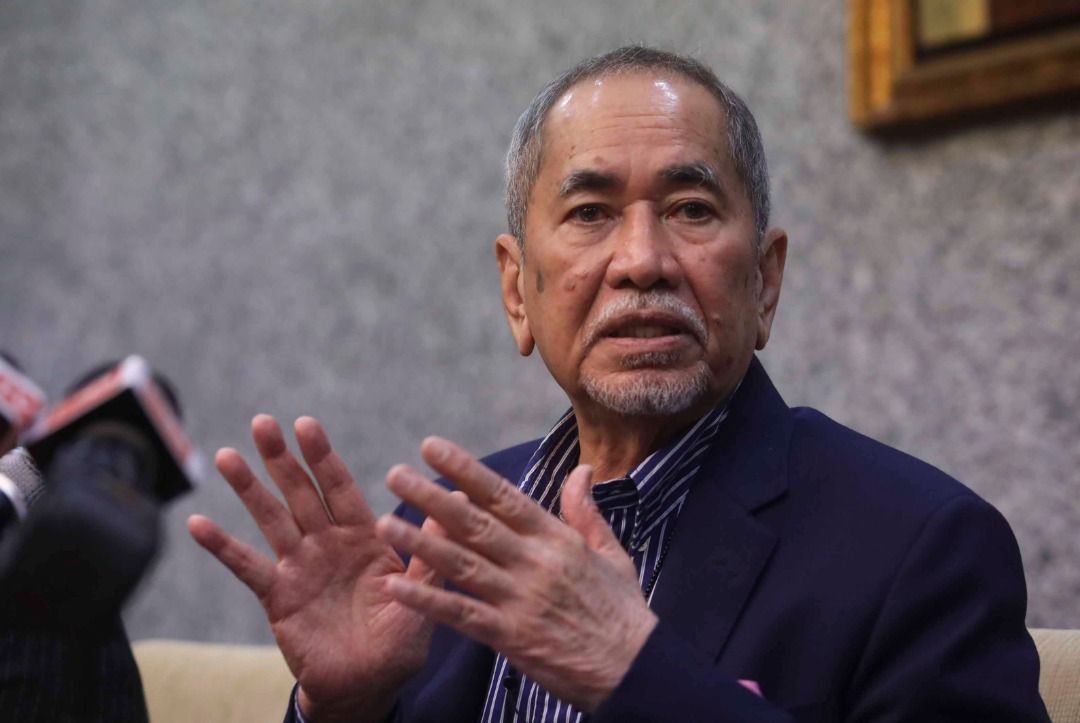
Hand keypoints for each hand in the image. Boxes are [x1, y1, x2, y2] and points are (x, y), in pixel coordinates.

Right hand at [187, 415, 442, 722]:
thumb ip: (431, 550)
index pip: (340, 489)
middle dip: (283, 459)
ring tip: (227, 456)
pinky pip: (247, 567)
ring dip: (249, 489)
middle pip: (301, 494)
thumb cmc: (400, 641)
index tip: (306, 424)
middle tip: (263, 422)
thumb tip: (457, 499)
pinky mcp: (278, 597)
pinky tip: (198, 523)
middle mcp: (328, 544)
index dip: (323, 457)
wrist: (368, 687)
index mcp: (364, 538)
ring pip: (271, 520)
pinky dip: (223, 546)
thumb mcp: (422, 594)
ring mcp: (300, 567)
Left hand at [373, 437, 657, 711]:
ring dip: (420, 543)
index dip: (465, 470)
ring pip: (462, 565)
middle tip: (396, 474)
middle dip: (432, 497)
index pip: (503, 496)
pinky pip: (461, 615)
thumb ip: (586, 511)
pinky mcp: (510, 636)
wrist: (634, 669)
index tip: (433, 447)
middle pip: (474, 524)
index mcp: (555, 539)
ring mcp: (520, 599)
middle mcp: (534, 563)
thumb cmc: (622, 611)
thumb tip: (583, 469)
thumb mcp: (611, 553)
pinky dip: (428, 600)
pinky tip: (398, 586)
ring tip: (386, 524)